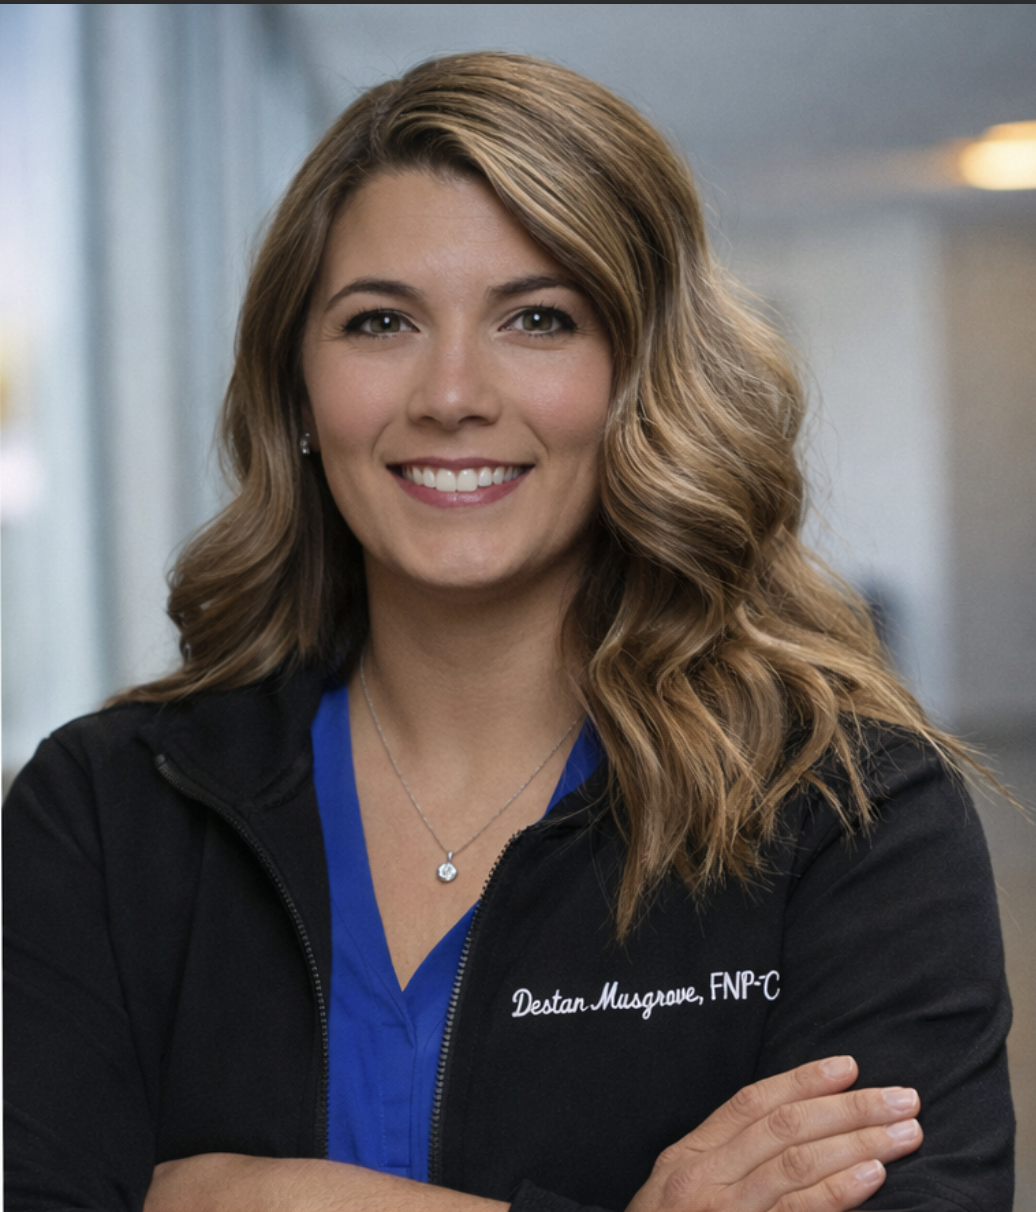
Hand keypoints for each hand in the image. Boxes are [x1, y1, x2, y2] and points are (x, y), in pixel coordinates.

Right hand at [625, 1057, 921, 1211]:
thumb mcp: (679, 1190)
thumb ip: (724, 1159)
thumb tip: (789, 1128)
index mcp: (690, 1155)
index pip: (752, 1103)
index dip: (803, 1080)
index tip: (850, 1066)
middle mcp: (705, 1178)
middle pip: (785, 1128)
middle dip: (850, 1108)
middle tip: (903, 1098)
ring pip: (798, 1164)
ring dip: (859, 1143)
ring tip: (905, 1133)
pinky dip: (839, 1190)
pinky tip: (874, 1175)